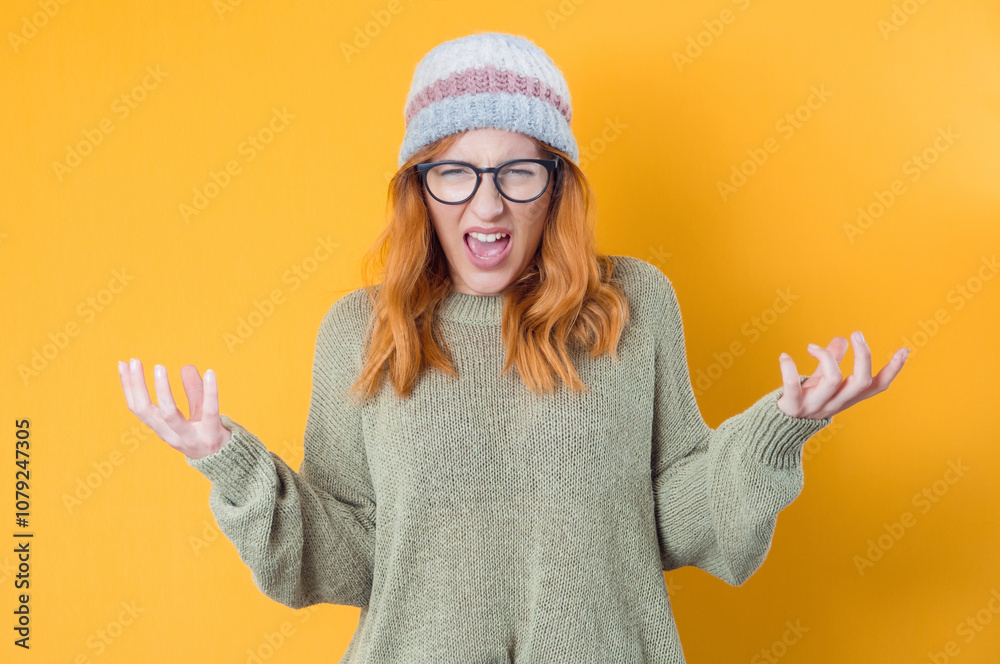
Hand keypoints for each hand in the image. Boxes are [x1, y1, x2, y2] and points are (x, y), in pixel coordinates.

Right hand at [118, 359, 231, 459]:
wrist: (228, 462)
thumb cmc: (208, 435)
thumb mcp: (197, 413)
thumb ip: (193, 391)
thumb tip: (186, 366)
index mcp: (163, 430)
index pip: (138, 408)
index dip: (129, 387)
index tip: (123, 364)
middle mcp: (172, 435)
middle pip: (146, 411)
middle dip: (137, 385)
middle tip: (135, 361)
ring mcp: (191, 437)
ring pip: (169, 414)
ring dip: (162, 390)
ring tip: (159, 367)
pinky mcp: (212, 434)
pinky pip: (210, 411)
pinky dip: (210, 391)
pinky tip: (210, 373)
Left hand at [775, 331, 908, 419]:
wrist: (781, 428)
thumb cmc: (806, 400)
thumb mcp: (823, 382)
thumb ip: (833, 361)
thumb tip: (842, 339)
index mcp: (848, 397)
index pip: (878, 386)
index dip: (893, 370)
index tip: (904, 350)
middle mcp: (836, 403)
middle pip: (860, 381)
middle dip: (863, 356)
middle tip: (856, 333)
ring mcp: (815, 406)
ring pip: (833, 380)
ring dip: (825, 357)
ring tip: (811, 347)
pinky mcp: (793, 406)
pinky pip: (793, 387)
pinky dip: (789, 369)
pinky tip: (784, 357)